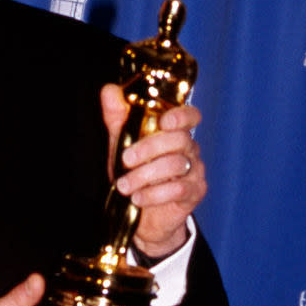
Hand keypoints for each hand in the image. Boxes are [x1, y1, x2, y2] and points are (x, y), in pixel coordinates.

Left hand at [100, 83, 206, 257]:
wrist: (143, 216)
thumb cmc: (135, 174)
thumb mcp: (121, 143)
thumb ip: (117, 116)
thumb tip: (110, 90)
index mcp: (174, 132)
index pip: (190, 116)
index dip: (181, 116)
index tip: (163, 121)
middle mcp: (189, 149)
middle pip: (179, 140)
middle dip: (148, 149)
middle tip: (125, 160)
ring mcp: (195, 171)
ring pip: (177, 165)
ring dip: (145, 175)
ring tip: (124, 186)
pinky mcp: (194, 192)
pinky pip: (179, 189)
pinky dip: (154, 194)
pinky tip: (138, 198)